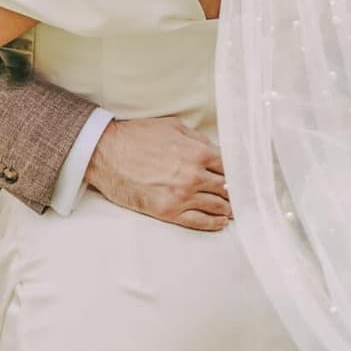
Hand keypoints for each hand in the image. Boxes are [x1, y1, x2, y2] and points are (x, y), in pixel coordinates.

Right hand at [86, 114, 229, 231]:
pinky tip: (220, 223)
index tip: (244, 179)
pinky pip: (199, 221)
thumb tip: (217, 151)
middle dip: (235, 193)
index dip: (239, 174)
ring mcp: (182, 196)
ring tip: (233, 211)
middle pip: (227, 189)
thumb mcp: (173, 127)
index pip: (231, 167)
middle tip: (242, 197)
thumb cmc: (137, 136)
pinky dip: (213, 223)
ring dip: (228, 209)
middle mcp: (195, 175)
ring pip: (217, 206)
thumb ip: (199, 140)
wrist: (105, 152)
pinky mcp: (168, 212)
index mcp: (199, 152)